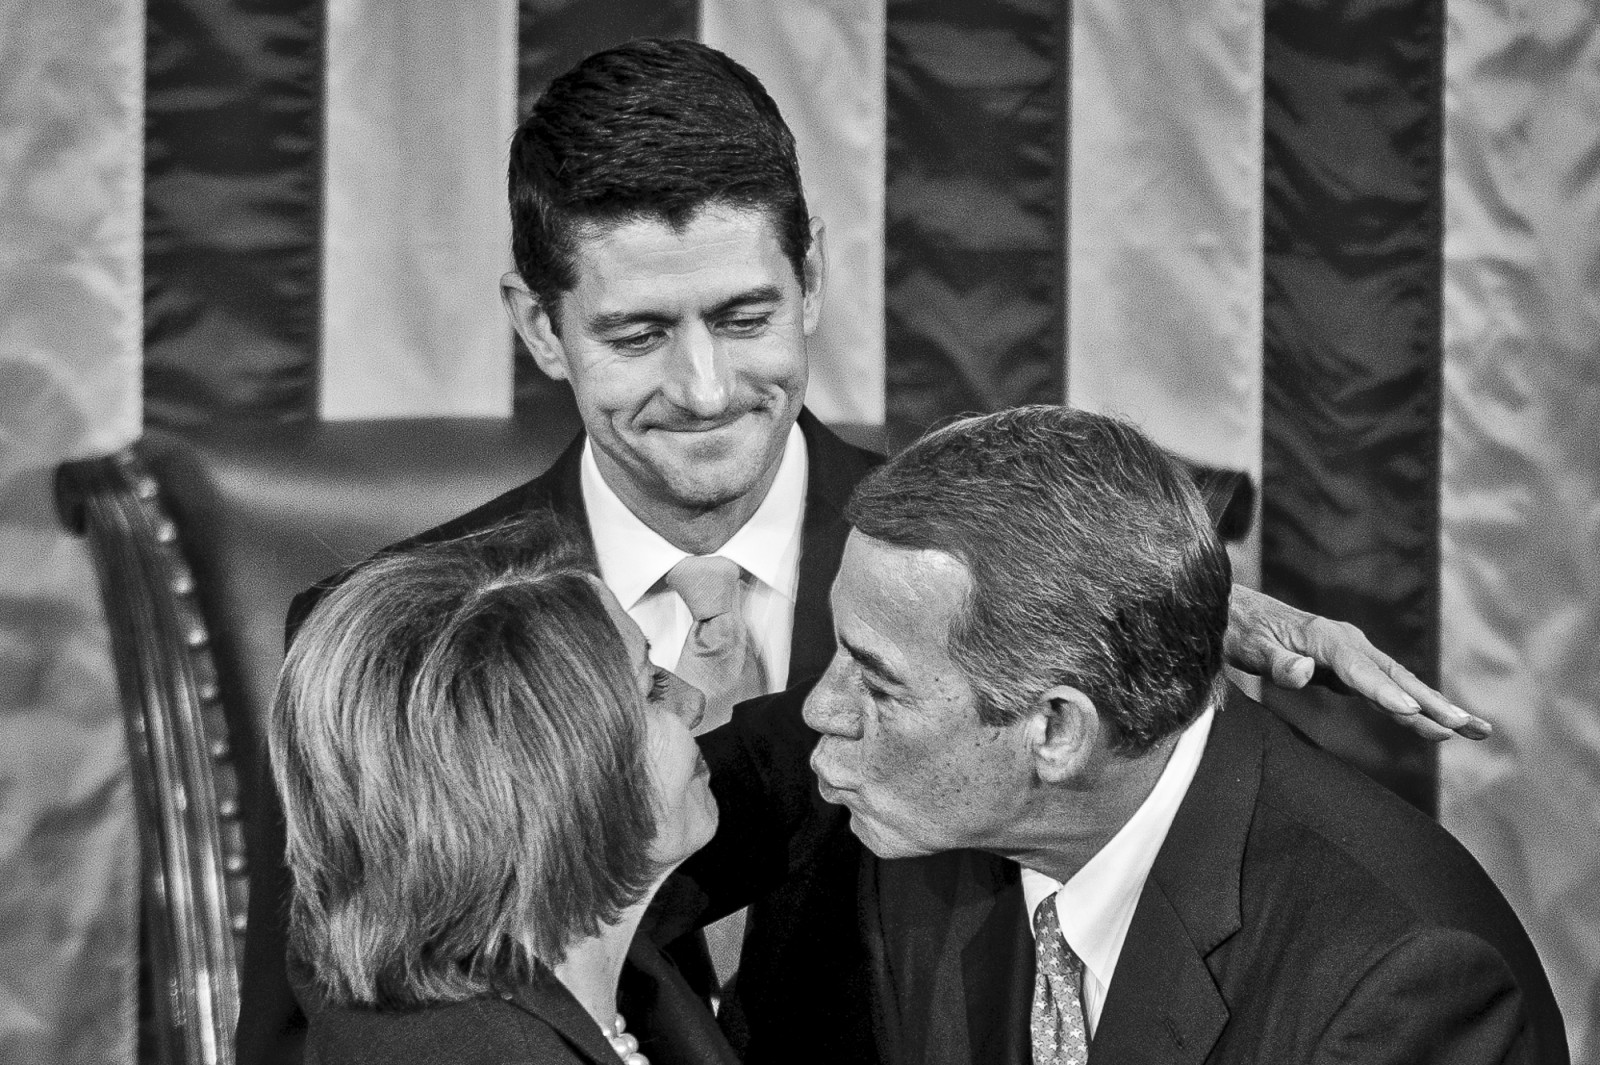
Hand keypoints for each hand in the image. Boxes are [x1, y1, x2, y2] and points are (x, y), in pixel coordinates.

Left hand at [1226, 585, 1490, 740]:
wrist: (1237, 611)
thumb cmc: (1241, 631)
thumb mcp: (1250, 647)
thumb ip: (1277, 663)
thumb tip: (1305, 671)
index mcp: (1325, 638)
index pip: (1358, 670)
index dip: (1382, 691)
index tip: (1408, 712)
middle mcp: (1348, 642)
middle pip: (1395, 676)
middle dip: (1431, 703)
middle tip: (1465, 728)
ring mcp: (1355, 653)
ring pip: (1401, 683)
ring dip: (1437, 707)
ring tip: (1477, 731)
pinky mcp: (1353, 667)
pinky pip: (1390, 688)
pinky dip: (1415, 706)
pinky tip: (1439, 724)